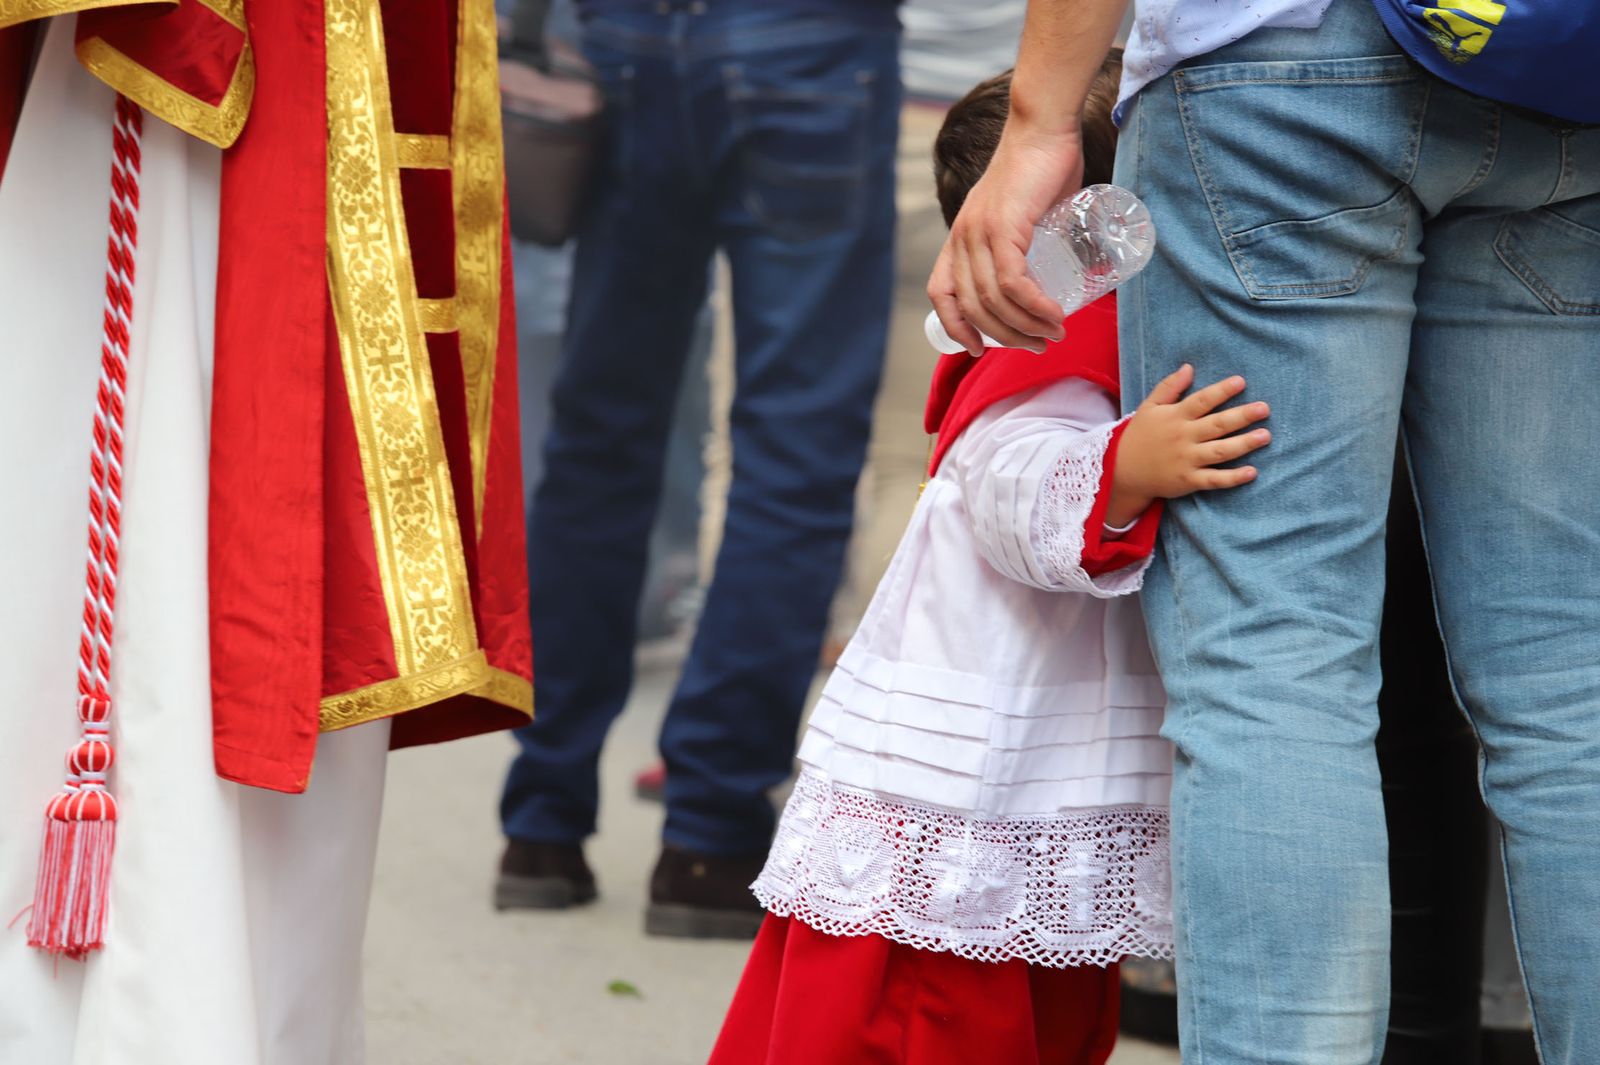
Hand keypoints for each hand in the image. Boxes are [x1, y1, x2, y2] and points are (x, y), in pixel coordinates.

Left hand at [927, 124, 1083, 355]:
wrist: (1044, 128)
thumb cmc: (1040, 171)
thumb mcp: (1021, 217)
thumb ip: (1024, 246)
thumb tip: (1050, 280)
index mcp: (959, 239)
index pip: (941, 294)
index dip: (955, 327)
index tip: (978, 349)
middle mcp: (962, 239)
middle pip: (972, 307)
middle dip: (1006, 336)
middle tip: (1038, 345)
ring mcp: (979, 233)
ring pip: (993, 301)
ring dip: (1026, 326)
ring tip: (1053, 333)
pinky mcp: (1003, 227)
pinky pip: (1013, 282)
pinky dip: (1034, 306)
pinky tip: (1053, 314)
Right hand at [1107, 364, 1270, 526]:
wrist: (1122, 471)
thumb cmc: (1140, 435)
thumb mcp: (1149, 407)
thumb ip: (1169, 387)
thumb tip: (1189, 367)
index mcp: (1175, 417)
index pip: (1201, 401)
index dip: (1221, 391)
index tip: (1241, 382)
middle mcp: (1183, 438)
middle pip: (1217, 425)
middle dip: (1241, 416)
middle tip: (1264, 408)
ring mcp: (1186, 460)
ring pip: (1220, 452)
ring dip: (1244, 444)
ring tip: (1265, 435)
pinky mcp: (1188, 481)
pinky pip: (1214, 480)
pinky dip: (1233, 478)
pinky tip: (1252, 472)